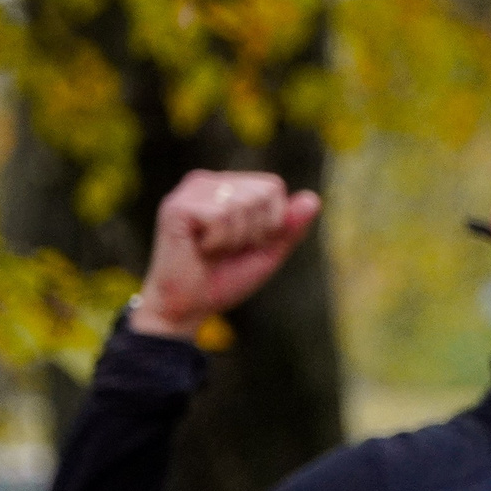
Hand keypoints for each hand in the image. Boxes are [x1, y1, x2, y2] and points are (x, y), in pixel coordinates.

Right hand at [130, 170, 322, 339]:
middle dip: (256, 230)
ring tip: (211, 250)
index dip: (273, 222)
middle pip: (263, 192)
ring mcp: (189, 191)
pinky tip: (198, 250)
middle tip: (227, 249)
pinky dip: (218, 242)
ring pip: (243, 204)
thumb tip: (314, 199)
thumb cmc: (223, 279)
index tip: (246, 243)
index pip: (273, 186)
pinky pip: (221, 217)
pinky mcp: (177, 207)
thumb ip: (289, 227)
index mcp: (226, 187)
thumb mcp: (267, 253)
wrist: (185, 308)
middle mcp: (207, 182)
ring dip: (235, 239)